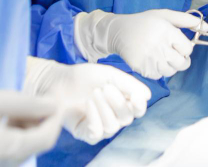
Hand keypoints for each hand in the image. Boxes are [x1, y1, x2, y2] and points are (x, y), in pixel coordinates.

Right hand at [0, 89, 62, 166]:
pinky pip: (14, 147)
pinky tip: (7, 115)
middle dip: (43, 119)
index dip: (56, 117)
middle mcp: (6, 162)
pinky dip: (18, 130)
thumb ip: (28, 104)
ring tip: (18, 104)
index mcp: (9, 149)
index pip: (46, 137)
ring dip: (30, 124)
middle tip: (38, 98)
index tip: (56, 98)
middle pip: (38, 142)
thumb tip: (53, 104)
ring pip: (27, 145)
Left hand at [23, 57, 150, 143]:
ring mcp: (100, 126)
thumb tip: (147, 95)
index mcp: (123, 101)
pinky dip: (94, 118)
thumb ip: (128, 84)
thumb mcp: (109, 74)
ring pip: (112, 127)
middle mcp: (114, 116)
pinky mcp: (86, 133)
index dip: (139, 105)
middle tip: (105, 88)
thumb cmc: (84, 76)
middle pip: (127, 118)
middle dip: (118, 103)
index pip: (139, 110)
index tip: (135, 96)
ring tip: (94, 93)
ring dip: (104, 108)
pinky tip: (87, 104)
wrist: (60, 80)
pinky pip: (96, 133)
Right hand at [74, 9, 206, 79]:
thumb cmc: (145, 22)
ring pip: (172, 71)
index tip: (178, 43)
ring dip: (171, 65)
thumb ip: (187, 20)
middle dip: (182, 59)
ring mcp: (150, 59)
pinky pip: (159, 76)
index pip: (188, 49)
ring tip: (162, 55)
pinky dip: (159, 70)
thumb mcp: (165, 15)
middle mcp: (158, 46)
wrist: (119, 32)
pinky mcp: (142, 68)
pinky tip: (153, 60)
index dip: (185, 47)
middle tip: (174, 53)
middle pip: (182, 63)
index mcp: (166, 31)